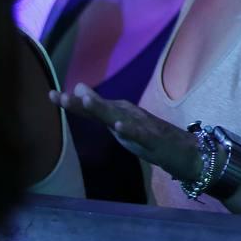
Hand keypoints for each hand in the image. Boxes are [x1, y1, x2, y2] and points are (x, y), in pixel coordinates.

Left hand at [50, 84, 202, 181]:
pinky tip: (120, 126)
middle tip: (62, 97)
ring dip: (104, 109)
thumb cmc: (155, 139)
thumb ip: (100, 110)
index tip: (51, 96)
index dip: (72, 104)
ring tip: (86, 101)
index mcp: (122, 115)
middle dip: (83, 104)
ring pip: (121, 117)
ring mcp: (144, 128)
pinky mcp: (156, 140)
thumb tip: (78, 88)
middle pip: (103, 110)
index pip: (93, 109)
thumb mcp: (123, 125)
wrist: (190, 152)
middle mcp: (131, 117)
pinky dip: (131, 129)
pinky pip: (142, 135)